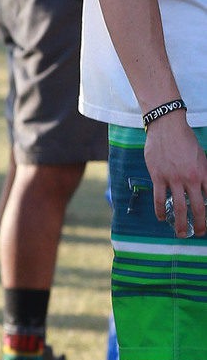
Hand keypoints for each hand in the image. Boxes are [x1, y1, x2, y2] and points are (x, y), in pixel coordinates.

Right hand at [145, 116, 206, 236]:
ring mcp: (173, 178)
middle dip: (200, 224)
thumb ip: (203, 174)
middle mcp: (190, 178)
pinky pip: (160, 198)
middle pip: (197, 207)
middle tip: (199, 233)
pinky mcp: (158, 176)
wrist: (167, 126)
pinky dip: (160, 210)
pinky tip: (161, 218)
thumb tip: (203, 189)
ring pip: (178, 207)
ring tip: (180, 233)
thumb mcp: (201, 157)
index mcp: (203, 173)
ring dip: (180, 223)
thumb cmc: (185, 140)